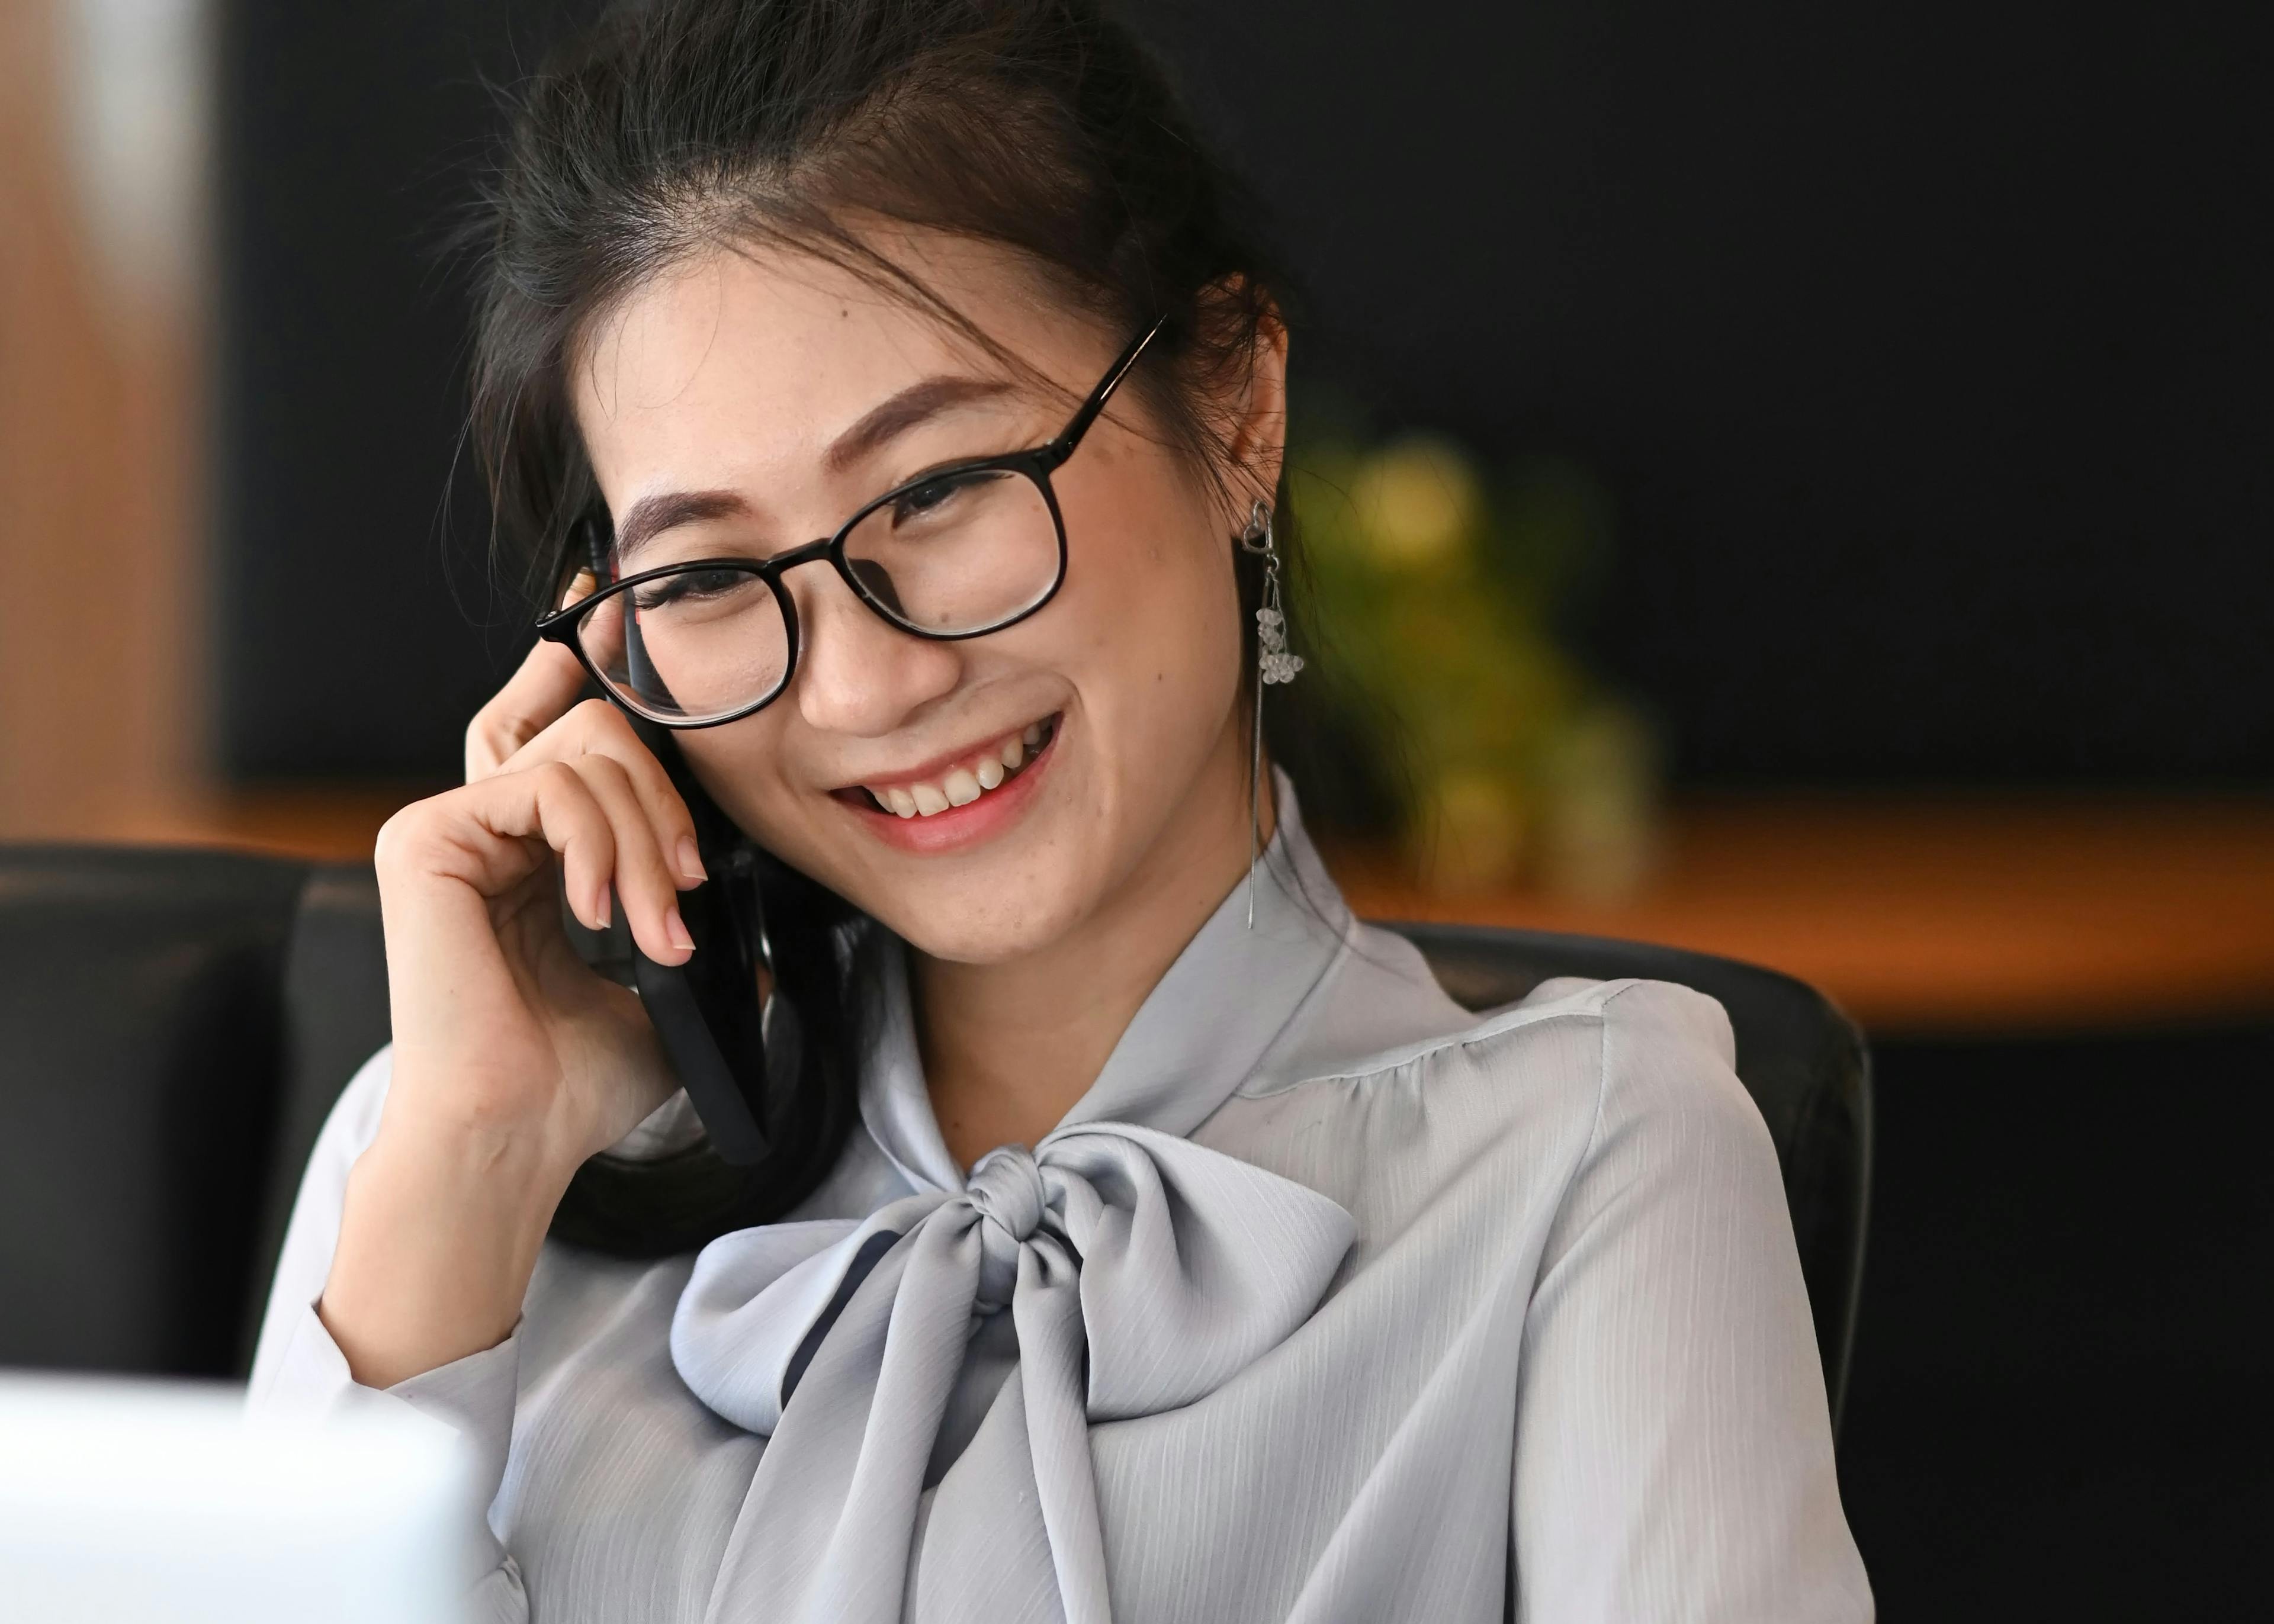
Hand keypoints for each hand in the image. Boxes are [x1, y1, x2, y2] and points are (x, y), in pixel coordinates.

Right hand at [322, 640, 707, 1386]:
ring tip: (655, 930)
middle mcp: (481, 831)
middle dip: (664, 804)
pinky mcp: (425, 838)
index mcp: (524, 856)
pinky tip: (600, 913)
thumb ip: (691, 947)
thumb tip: (764, 956)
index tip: (675, 751)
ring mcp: (447, 828)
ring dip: (644, 844)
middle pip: (594, 730)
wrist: (514, 1136)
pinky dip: (599, 843)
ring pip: (583, 754)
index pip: (575, 740)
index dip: (628, 714)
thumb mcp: (657, 1000)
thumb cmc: (568, 1086)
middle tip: (689, 889)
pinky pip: (546, 786)